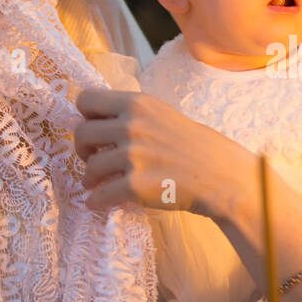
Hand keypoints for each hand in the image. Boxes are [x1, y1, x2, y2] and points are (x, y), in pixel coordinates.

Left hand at [74, 88, 251, 217]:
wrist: (220, 176)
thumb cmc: (195, 146)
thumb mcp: (162, 114)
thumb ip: (132, 114)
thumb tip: (97, 122)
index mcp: (137, 103)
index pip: (86, 100)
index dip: (85, 117)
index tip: (94, 130)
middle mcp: (131, 125)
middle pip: (81, 133)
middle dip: (83, 149)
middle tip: (93, 159)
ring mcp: (132, 156)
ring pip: (89, 168)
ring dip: (91, 179)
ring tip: (99, 184)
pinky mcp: (134, 185)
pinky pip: (99, 195)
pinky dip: (97, 201)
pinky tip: (101, 201)